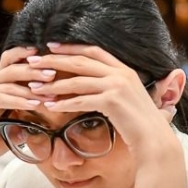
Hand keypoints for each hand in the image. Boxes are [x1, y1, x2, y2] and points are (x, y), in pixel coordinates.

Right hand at [0, 46, 56, 168]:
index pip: (9, 62)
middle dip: (33, 70)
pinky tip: (32, 104)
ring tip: (48, 94)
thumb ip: (27, 111)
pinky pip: (1, 99)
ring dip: (30, 89)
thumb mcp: (15, 121)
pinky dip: (18, 101)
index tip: (46, 56)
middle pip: (11, 69)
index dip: (25, 55)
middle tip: (52, 74)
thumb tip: (51, 105)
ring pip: (8, 84)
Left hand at [24, 43, 180, 165]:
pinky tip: (50, 106)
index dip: (70, 47)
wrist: (154, 140)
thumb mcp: (128, 98)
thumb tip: (92, 85)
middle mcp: (121, 73)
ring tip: (35, 88)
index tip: (50, 46)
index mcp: (124, 69)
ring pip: (77, 81)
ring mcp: (117, 86)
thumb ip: (112, 87)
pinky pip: (80, 100)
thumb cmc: (139, 124)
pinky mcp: (112, 101)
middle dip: (54, 61)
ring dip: (53, 85)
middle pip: (80, 62)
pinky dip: (63, 103)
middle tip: (33, 62)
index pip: (92, 50)